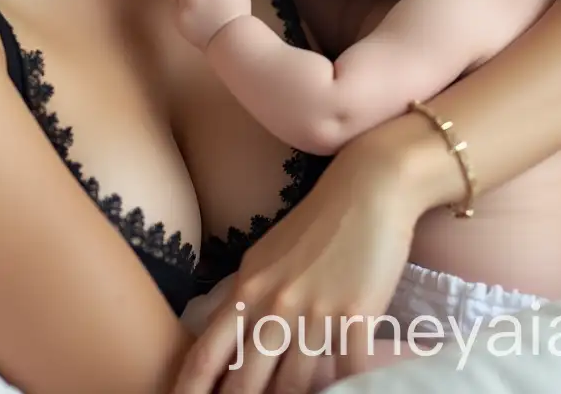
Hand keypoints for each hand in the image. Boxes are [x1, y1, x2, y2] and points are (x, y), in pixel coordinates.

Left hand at [172, 131, 418, 393]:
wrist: (370, 187)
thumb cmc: (320, 220)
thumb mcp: (267, 254)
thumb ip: (248, 294)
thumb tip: (230, 330)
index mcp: (249, 288)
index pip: (208, 350)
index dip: (190, 387)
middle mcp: (276, 304)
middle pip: (247, 378)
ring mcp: (316, 312)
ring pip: (294, 384)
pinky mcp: (357, 315)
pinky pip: (346, 371)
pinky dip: (345, 387)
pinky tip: (344, 392)